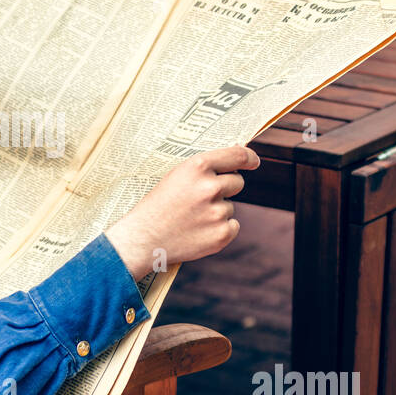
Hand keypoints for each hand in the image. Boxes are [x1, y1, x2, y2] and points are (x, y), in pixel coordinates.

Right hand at [105, 145, 259, 279]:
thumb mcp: (176, 176)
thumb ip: (204, 168)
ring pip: (230, 207)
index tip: (253, 162)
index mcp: (197, 167)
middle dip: (225, 189)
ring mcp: (217, 212)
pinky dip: (220, 229)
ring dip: (217, 212)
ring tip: (191, 219)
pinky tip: (199, 231)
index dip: (249, 158)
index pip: (237, 156)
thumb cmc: (157, 206)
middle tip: (201, 199)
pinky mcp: (221, 234)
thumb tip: (237, 157)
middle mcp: (209, 187)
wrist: (143, 239)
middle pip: (237, 182)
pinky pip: (233, 226)